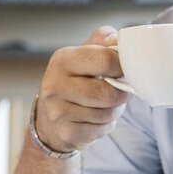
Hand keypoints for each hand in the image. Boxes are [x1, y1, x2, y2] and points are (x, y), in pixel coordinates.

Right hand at [35, 26, 129, 153]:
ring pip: (107, 113)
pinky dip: (105, 125)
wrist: (49, 118)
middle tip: (120, 90)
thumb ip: (103, 41)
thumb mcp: (84, 54)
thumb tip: (119, 42)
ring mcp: (58, 111)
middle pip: (108, 93)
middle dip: (121, 93)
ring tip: (105, 104)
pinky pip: (101, 129)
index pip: (105, 60)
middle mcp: (55, 85)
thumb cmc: (74, 81)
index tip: (124, 69)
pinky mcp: (66, 132)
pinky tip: (95, 119)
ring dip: (115, 110)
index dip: (122, 66)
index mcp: (62, 60)